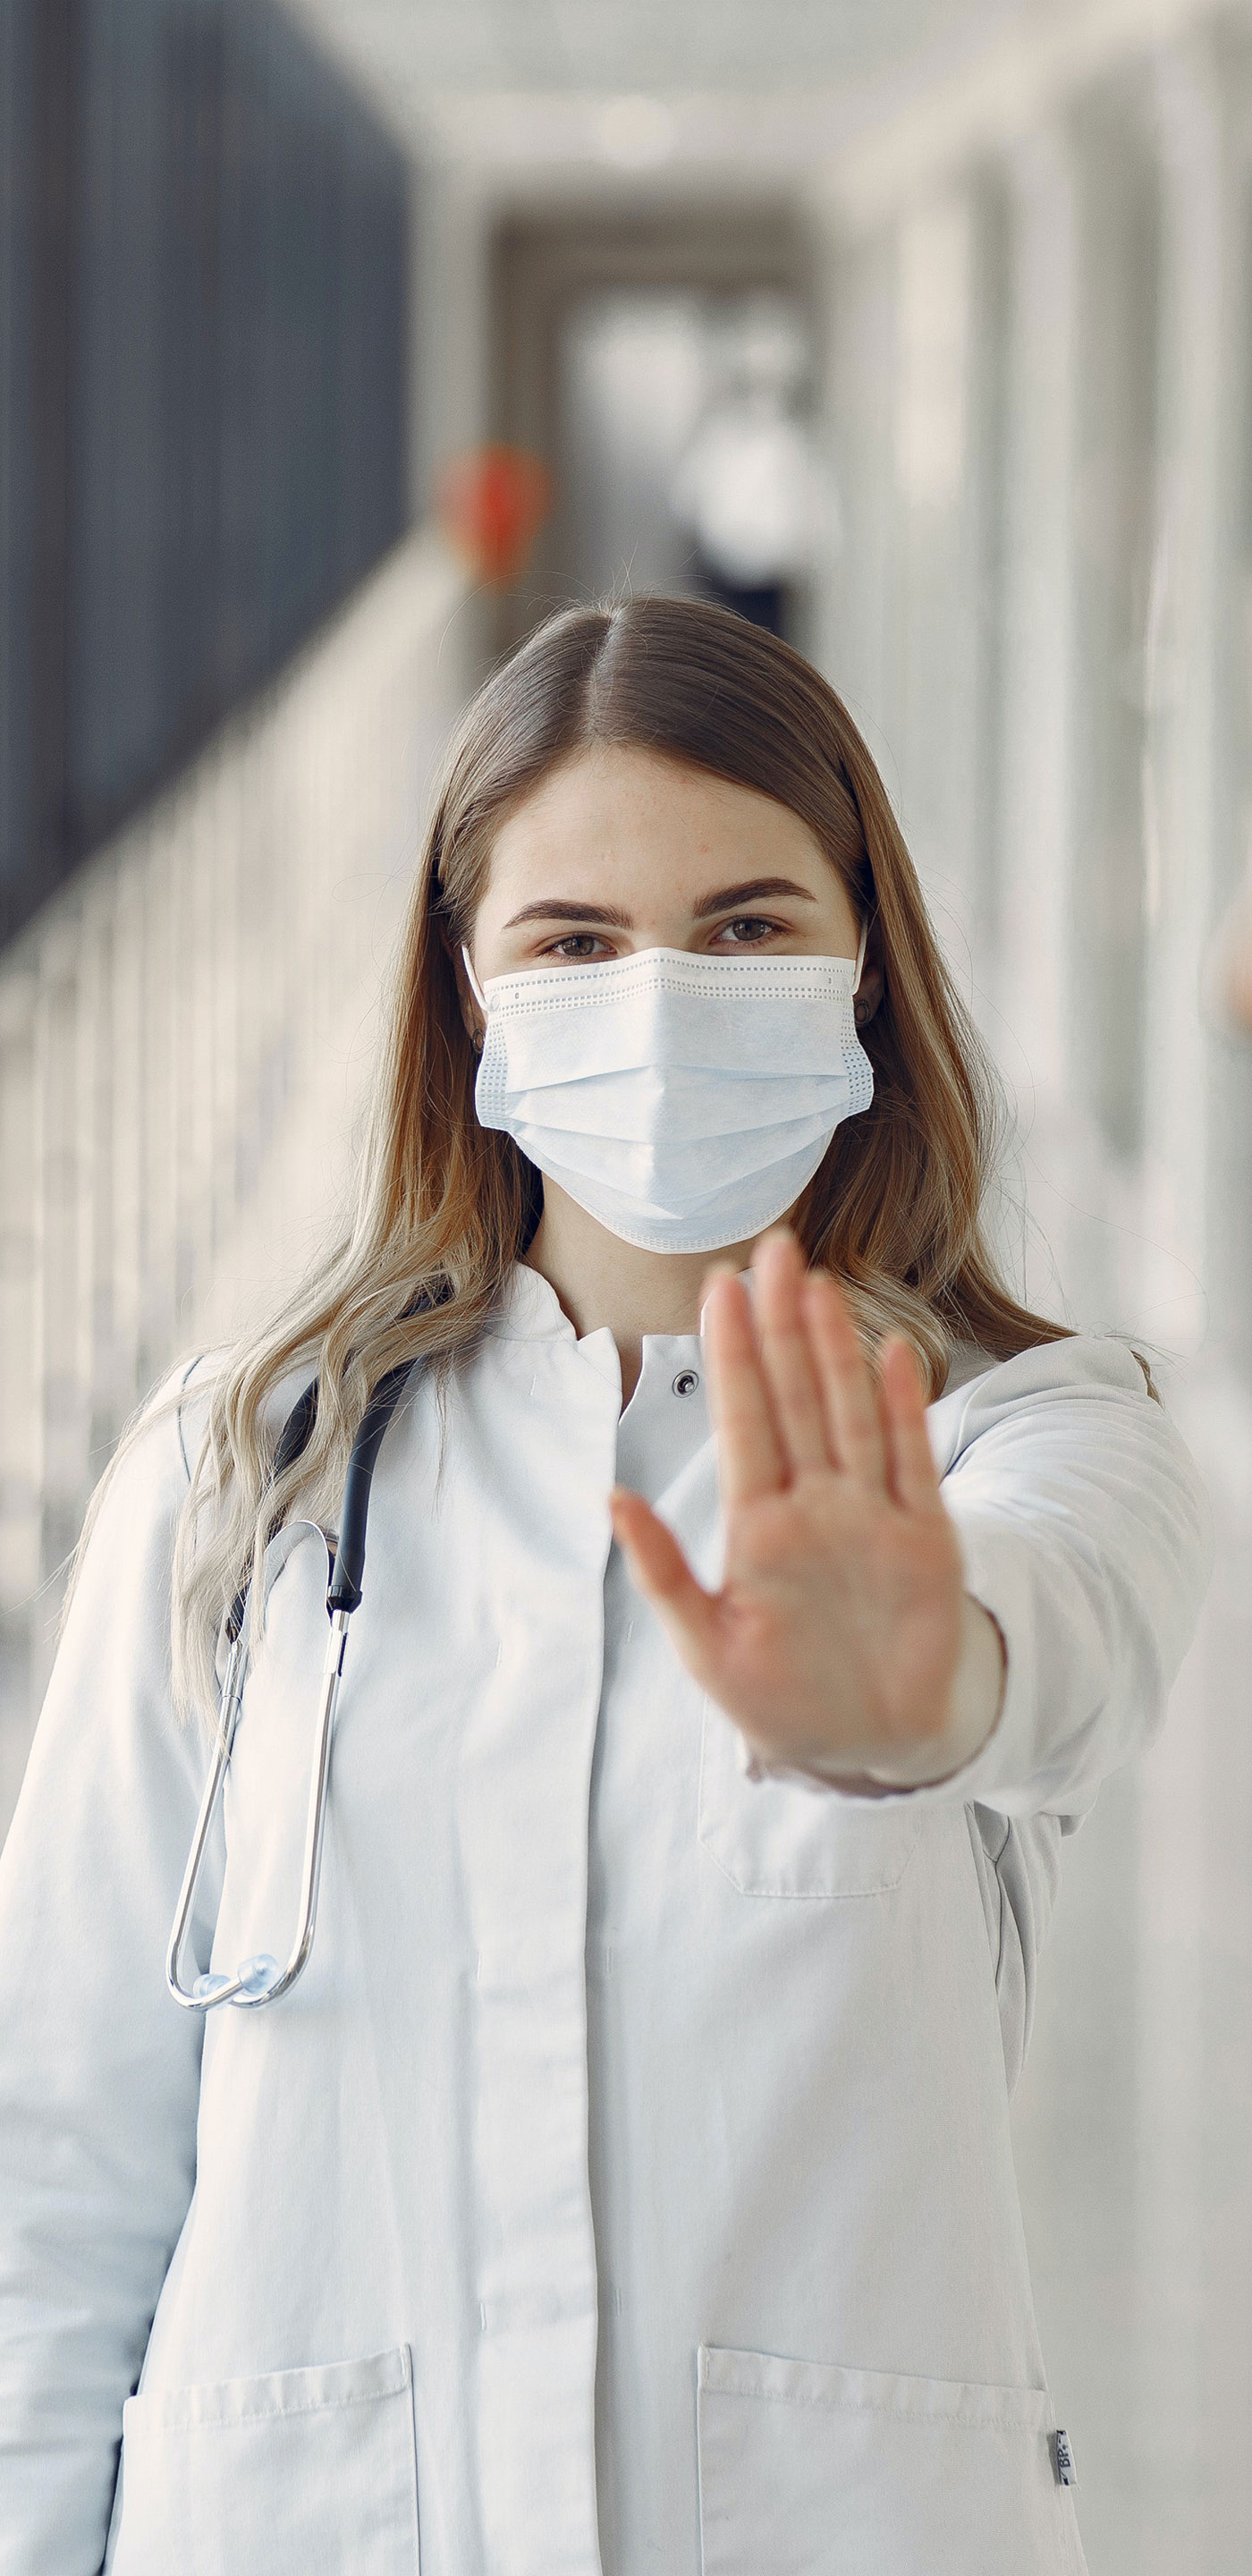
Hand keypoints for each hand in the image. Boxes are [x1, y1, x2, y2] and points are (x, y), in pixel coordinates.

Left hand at [609, 1230, 1004, 1788]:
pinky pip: (913, 1462)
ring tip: (817, 1286)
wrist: (873, 1743)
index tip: (719, 1289)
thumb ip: (662, 1574)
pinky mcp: (925, 1539)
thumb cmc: (783, 1697)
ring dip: (834, 1351)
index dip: (733, 1355)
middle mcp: (816, 1505)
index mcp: (759, 1526)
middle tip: (770, 1249)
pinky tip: (891, 1353)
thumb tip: (609, 1499)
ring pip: (850, 1413)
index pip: (744, 1420)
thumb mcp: (706, 1646)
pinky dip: (904, 1410)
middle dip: (781, 1325)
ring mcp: (872, 1515)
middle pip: (796, 1397)